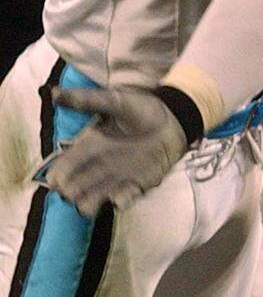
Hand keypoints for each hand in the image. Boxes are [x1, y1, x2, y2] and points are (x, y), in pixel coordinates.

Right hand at [44, 87, 188, 217]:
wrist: (174, 118)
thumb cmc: (142, 108)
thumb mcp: (115, 101)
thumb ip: (87, 101)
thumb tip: (54, 93)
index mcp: (88, 147)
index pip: (62, 170)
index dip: (58, 178)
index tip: (62, 180)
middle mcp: (97, 166)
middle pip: (71, 191)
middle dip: (72, 194)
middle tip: (83, 188)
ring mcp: (115, 177)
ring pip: (89, 202)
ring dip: (91, 203)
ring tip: (102, 195)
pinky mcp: (136, 185)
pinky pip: (121, 201)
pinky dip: (121, 200)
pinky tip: (126, 192)